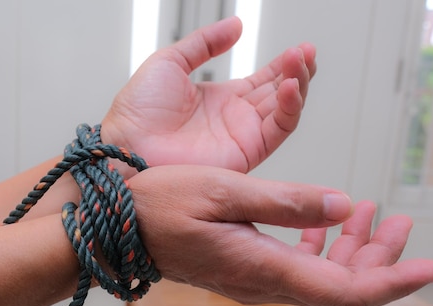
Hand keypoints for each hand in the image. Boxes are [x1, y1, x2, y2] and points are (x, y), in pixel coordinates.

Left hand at [102, 17, 316, 172]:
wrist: (127, 144)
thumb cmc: (137, 111)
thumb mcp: (171, 61)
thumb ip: (205, 43)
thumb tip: (236, 25)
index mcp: (219, 99)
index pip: (263, 80)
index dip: (282, 65)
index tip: (298, 47)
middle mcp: (234, 119)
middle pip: (279, 94)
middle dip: (297, 71)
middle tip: (305, 52)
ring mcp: (241, 136)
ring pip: (285, 110)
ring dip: (298, 84)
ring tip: (299, 61)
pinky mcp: (245, 152)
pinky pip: (278, 130)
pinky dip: (291, 107)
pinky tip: (290, 85)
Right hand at [129, 165, 432, 305]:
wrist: (119, 229)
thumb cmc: (160, 207)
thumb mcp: (222, 191)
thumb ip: (286, 202)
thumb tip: (342, 206)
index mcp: (262, 268)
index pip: (345, 293)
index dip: (393, 282)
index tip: (432, 267)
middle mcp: (263, 284)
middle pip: (340, 287)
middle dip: (380, 259)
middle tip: (400, 219)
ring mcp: (253, 280)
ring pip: (321, 279)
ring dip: (353, 251)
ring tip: (374, 214)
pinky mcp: (244, 268)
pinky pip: (296, 269)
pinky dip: (321, 248)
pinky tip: (325, 224)